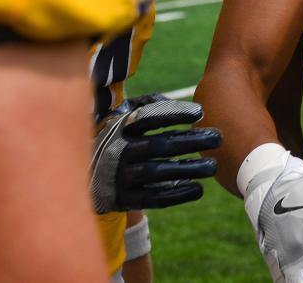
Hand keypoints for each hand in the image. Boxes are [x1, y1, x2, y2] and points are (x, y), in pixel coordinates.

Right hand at [91, 94, 220, 212]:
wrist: (85, 172)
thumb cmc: (119, 136)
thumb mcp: (126, 114)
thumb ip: (151, 103)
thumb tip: (183, 104)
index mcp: (122, 126)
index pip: (149, 117)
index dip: (174, 113)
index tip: (200, 112)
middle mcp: (120, 150)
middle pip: (158, 146)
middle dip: (190, 141)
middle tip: (217, 138)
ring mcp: (121, 176)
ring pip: (158, 173)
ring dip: (187, 169)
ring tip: (213, 166)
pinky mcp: (124, 198)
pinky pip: (153, 198)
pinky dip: (176, 194)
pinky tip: (197, 189)